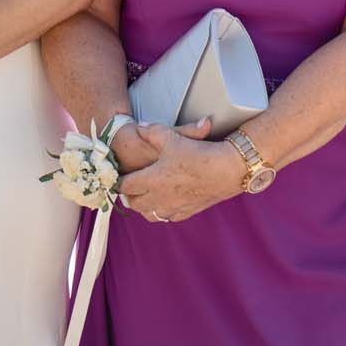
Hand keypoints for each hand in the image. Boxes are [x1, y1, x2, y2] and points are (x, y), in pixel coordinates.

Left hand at [116, 120, 242, 223]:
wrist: (226, 171)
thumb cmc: (197, 153)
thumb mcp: (171, 136)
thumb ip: (151, 131)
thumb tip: (139, 127)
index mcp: (151, 180)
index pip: (124, 186)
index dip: (118, 181)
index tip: (118, 176)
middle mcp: (158, 198)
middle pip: (133, 203)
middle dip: (129, 195)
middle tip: (130, 185)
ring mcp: (172, 207)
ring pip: (148, 214)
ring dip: (143, 205)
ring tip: (145, 195)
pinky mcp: (186, 213)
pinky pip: (166, 217)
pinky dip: (161, 211)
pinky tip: (164, 201)